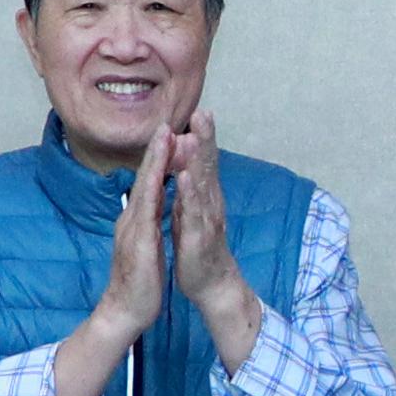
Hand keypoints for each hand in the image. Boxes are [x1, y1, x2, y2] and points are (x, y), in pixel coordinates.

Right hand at [52, 141, 176, 395]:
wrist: (125, 311)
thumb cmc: (138, 279)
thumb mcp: (146, 243)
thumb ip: (148, 221)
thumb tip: (152, 204)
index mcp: (139, 218)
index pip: (151, 181)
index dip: (160, 156)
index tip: (171, 131)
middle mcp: (133, 218)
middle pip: (146, 177)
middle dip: (157, 148)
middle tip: (167, 120)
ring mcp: (133, 230)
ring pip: (146, 189)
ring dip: (155, 162)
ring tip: (165, 137)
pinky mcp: (138, 244)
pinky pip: (148, 214)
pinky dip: (154, 194)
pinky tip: (162, 179)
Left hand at [164, 116, 262, 366]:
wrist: (211, 285)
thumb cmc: (199, 249)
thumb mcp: (192, 214)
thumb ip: (190, 191)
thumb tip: (186, 167)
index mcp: (205, 197)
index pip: (204, 162)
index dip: (203, 137)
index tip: (200, 111)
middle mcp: (210, 204)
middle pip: (208, 165)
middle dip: (206, 138)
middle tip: (204, 111)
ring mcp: (206, 219)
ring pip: (203, 184)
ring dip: (199, 159)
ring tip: (195, 135)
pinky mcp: (199, 237)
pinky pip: (193, 212)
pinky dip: (190, 193)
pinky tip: (185, 177)